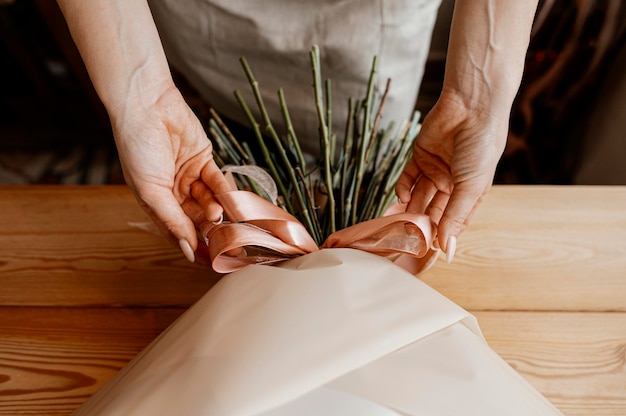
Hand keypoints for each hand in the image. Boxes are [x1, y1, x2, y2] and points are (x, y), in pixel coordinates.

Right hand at [111, 85, 230, 261]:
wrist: (146, 106)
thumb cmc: (137, 148)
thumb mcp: (150, 191)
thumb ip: (171, 220)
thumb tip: (188, 248)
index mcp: (155, 202)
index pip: (177, 232)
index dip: (193, 247)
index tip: (209, 262)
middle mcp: (173, 192)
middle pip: (197, 219)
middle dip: (210, 230)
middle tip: (224, 241)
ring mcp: (189, 176)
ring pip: (209, 201)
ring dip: (215, 210)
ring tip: (218, 214)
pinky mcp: (204, 159)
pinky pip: (217, 181)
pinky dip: (224, 191)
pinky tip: (229, 201)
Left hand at [395, 90, 507, 260]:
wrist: (471, 107)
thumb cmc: (480, 147)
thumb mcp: (470, 186)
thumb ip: (455, 217)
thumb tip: (448, 248)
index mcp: (470, 193)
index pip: (453, 222)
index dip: (442, 236)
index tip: (428, 252)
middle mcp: (452, 184)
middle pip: (433, 211)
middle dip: (422, 224)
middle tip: (409, 239)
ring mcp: (435, 170)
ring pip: (418, 197)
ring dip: (410, 210)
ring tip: (400, 222)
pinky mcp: (420, 156)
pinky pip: (408, 177)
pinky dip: (403, 188)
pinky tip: (402, 197)